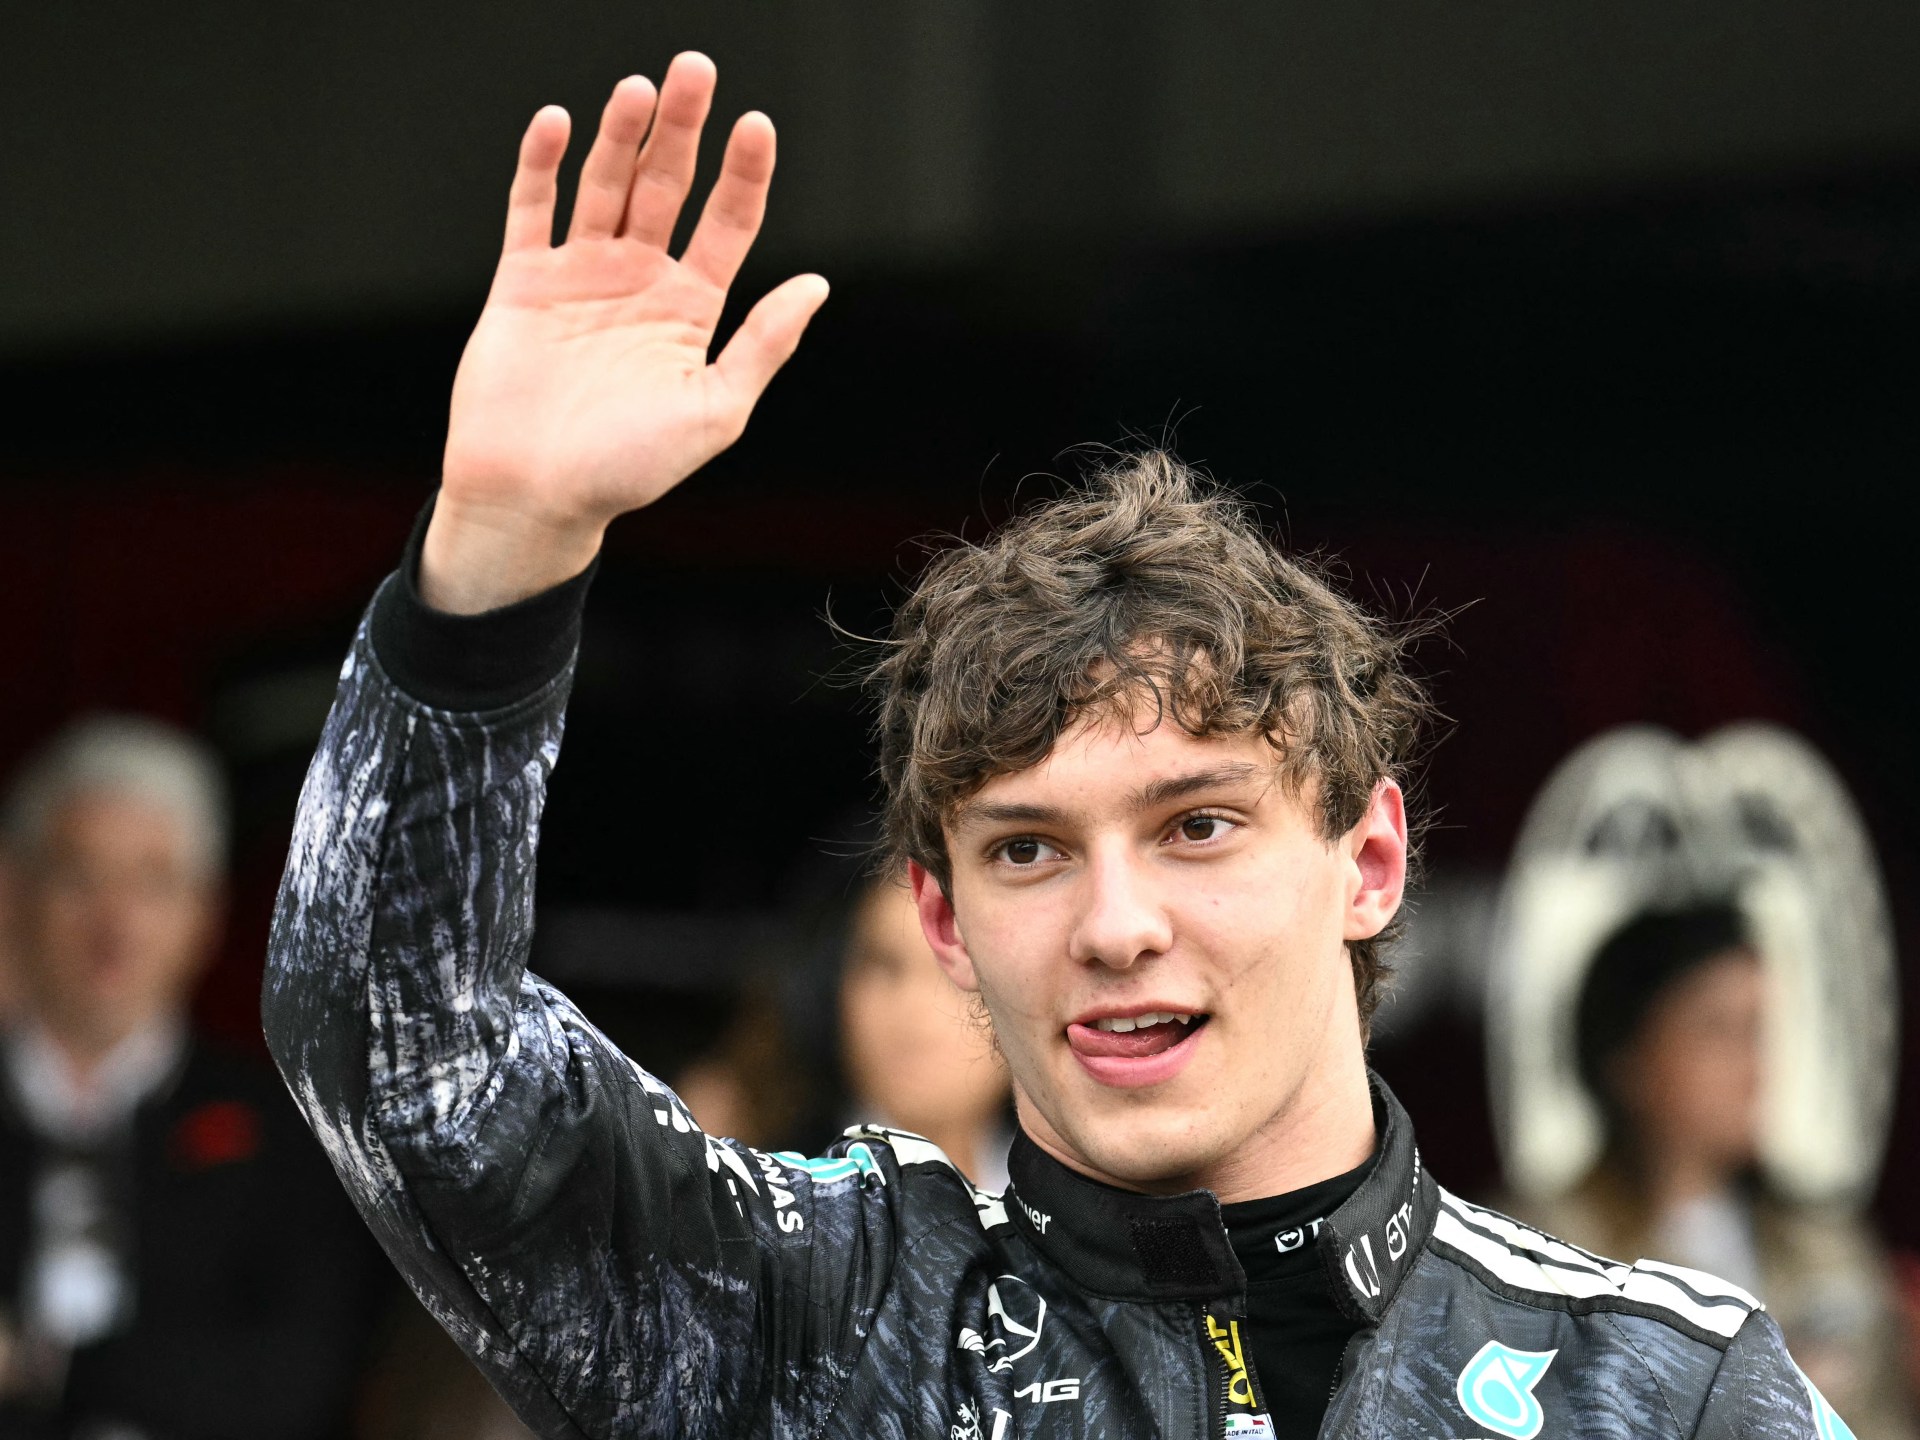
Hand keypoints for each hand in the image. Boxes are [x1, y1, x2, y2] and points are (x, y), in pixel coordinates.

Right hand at [424, 53, 828, 611]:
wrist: (536, 497)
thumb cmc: (627, 470)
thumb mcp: (715, 410)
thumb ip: (763, 343)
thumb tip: (817, 284)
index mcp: (690, 310)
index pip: (726, 222)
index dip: (744, 173)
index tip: (757, 125)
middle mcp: (638, 282)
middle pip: (667, 186)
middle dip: (682, 129)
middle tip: (694, 69)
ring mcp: (579, 276)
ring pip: (604, 186)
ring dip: (620, 135)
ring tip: (638, 89)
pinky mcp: (522, 281)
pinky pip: (533, 209)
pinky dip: (543, 165)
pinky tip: (560, 123)